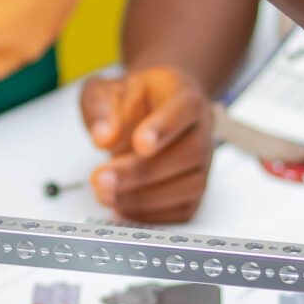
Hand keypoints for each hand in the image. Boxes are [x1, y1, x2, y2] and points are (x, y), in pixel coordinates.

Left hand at [78, 67, 210, 222]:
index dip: (164, 128)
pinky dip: (152, 213)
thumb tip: (103, 138)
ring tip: (106, 194)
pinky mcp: (196, 188)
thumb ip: (100, 110)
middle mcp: (201, 128)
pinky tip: (122, 205)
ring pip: (189, 186)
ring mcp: (203, 161)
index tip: (140, 144)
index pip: (184, 109)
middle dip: (140, 172)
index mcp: (184, 95)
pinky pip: (183, 209)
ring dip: (143, 197)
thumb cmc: (133, 99)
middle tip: (102, 179)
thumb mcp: (105, 91)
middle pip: (187, 153)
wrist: (151, 108)